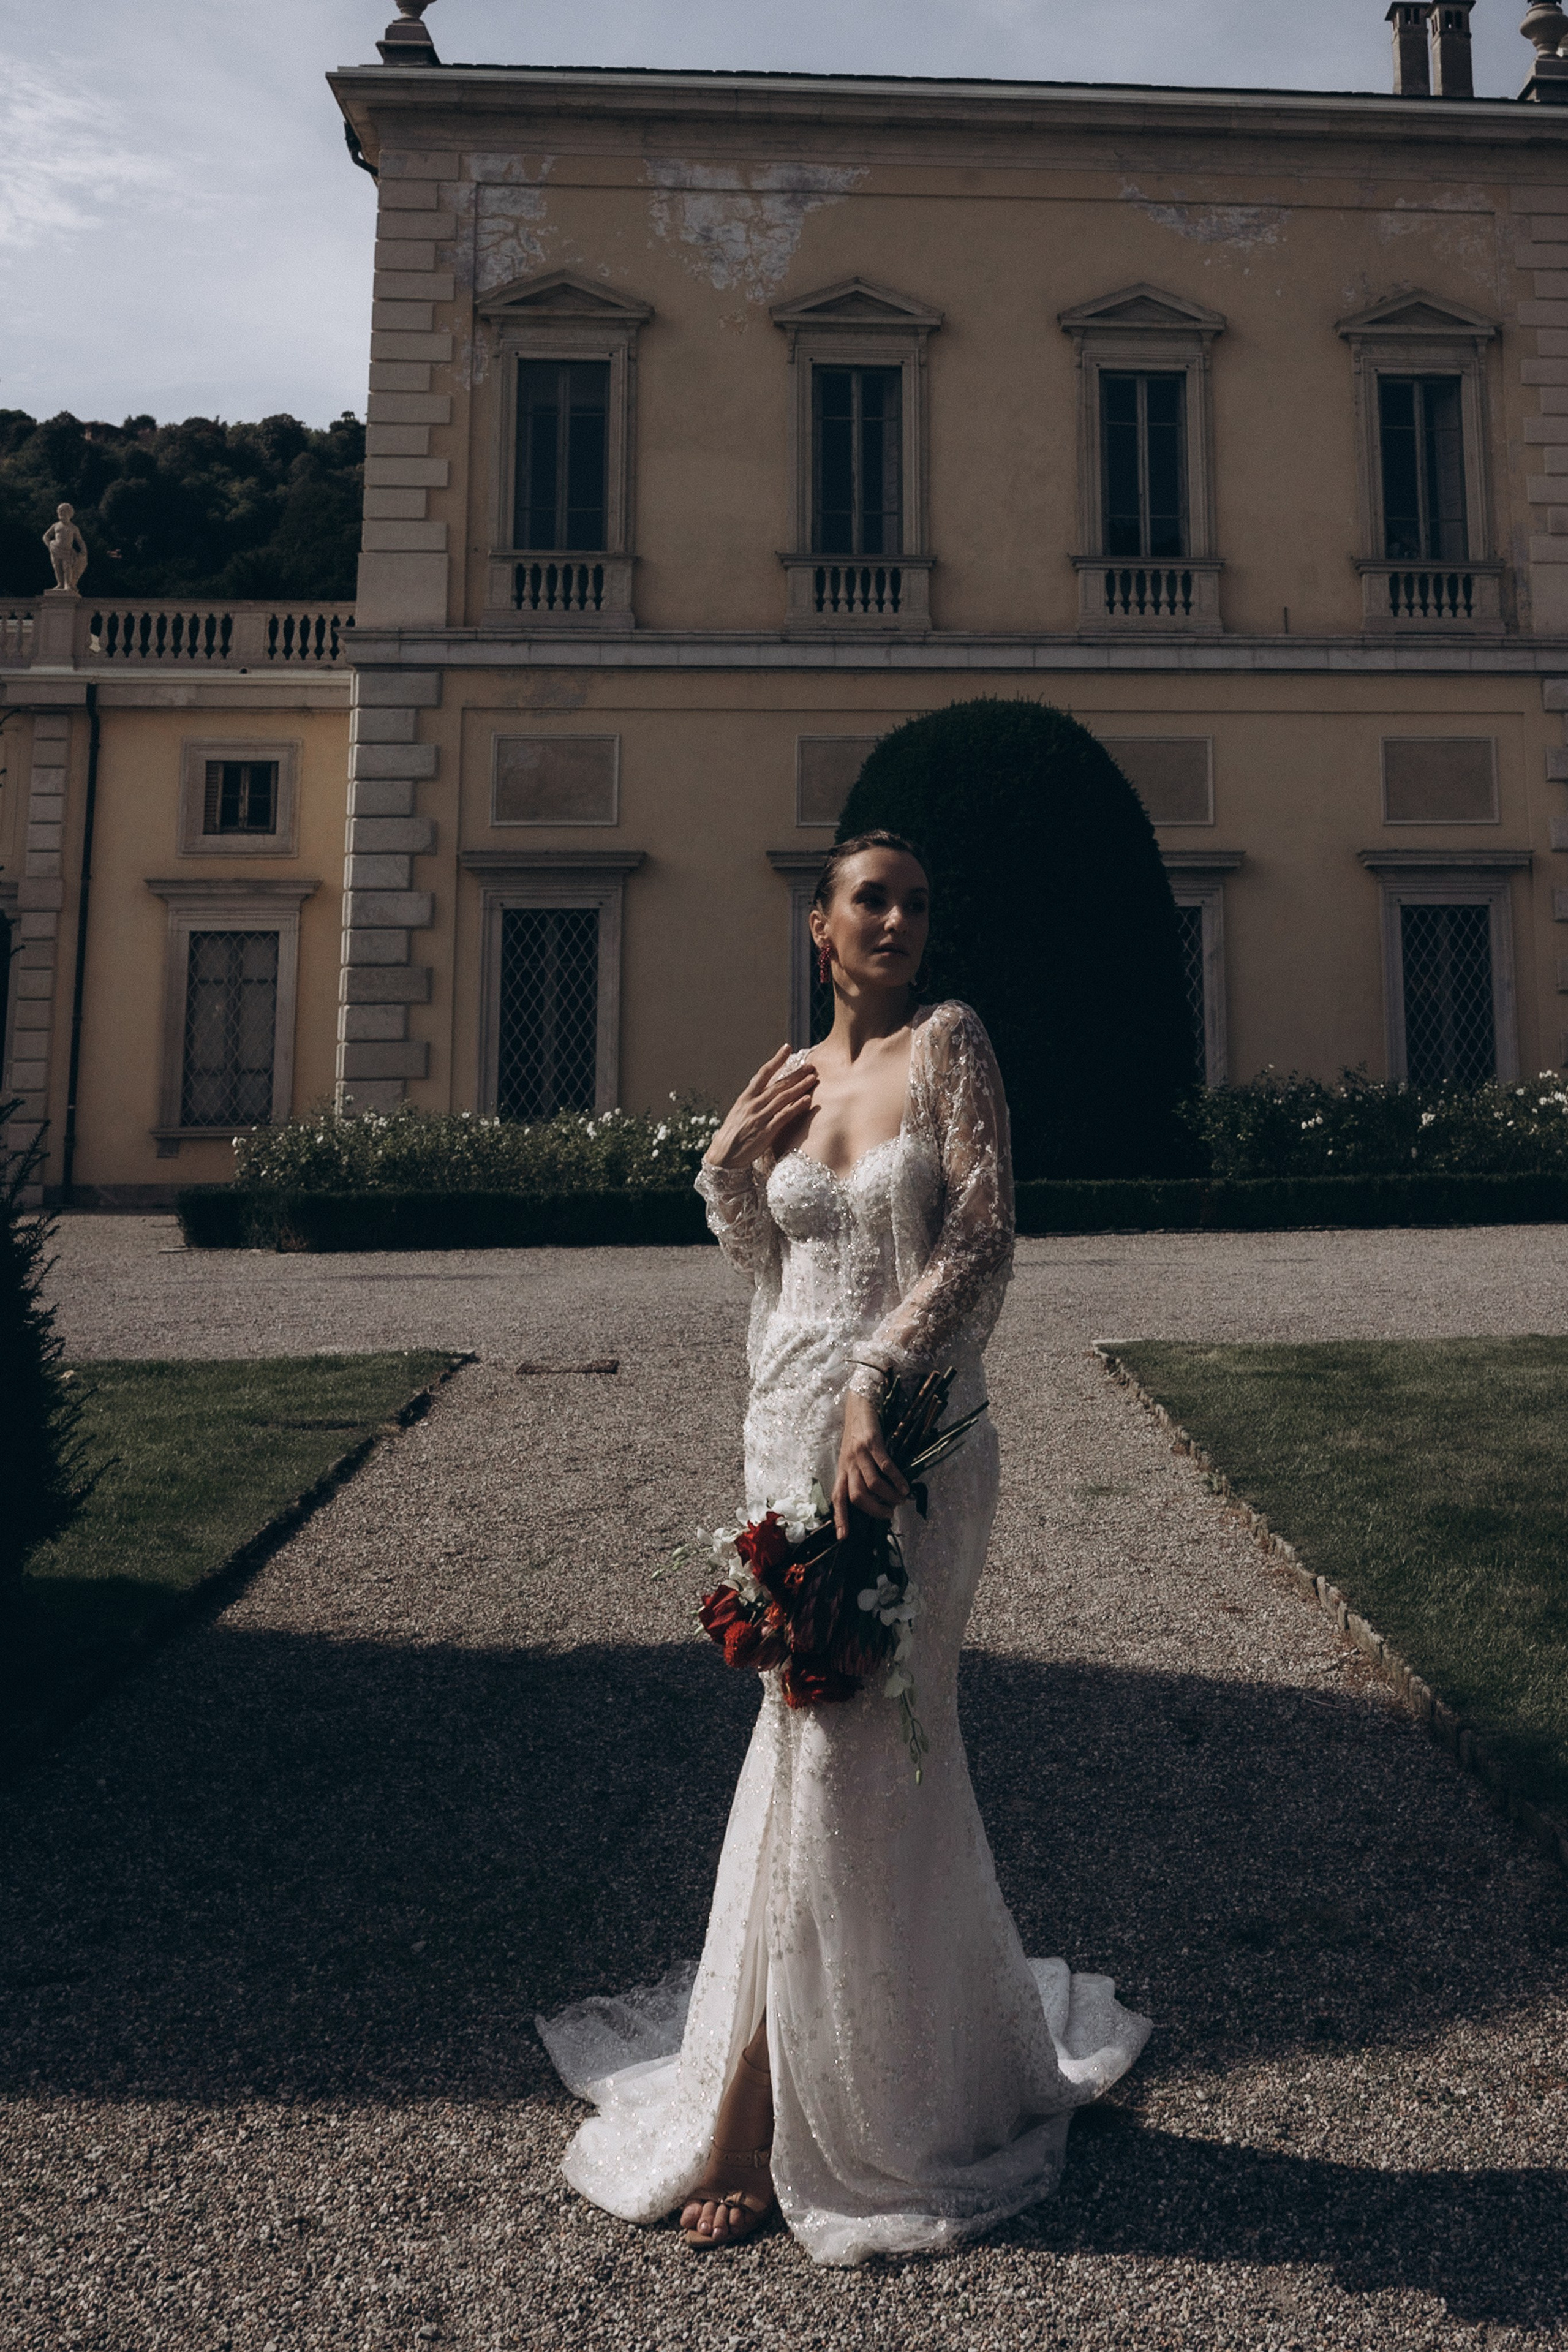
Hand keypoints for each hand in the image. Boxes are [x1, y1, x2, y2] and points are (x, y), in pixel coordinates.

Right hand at [704, 1045, 818, 1172]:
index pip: (763, 1073)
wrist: (723, 1157)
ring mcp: (759, 1117)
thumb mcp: (738, 1113)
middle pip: (778, 1084)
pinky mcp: (766, 1132)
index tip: (787, 1048)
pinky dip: (796, 1107)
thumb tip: (763, 1091)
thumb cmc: (732, 1135)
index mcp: (746, 1098)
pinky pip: (783, 1116)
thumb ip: (752, 1102)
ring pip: (783, 1098)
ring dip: (800, 1087)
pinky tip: (807, 1100)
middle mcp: (753, 1104)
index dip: (776, 1060)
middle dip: (796, 1074)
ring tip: (813, 1079)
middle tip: (811, 1065)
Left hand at [831, 1390, 908, 1538]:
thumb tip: (875, 1497)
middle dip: (873, 1510)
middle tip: (889, 1514)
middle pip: (856, 1496)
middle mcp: (848, 1464)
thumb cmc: (857, 1433)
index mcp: (842, 1469)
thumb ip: (858, 1474)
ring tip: (900, 1500)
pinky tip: (905, 1486)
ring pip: (872, 1484)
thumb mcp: (852, 1456)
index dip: (840, 1518)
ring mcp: (859, 1453)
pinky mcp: (872, 1442)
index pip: (837, 1498)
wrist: (859, 1404)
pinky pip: (885, 1466)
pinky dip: (897, 1479)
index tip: (843, 1537)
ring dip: (888, 1496)